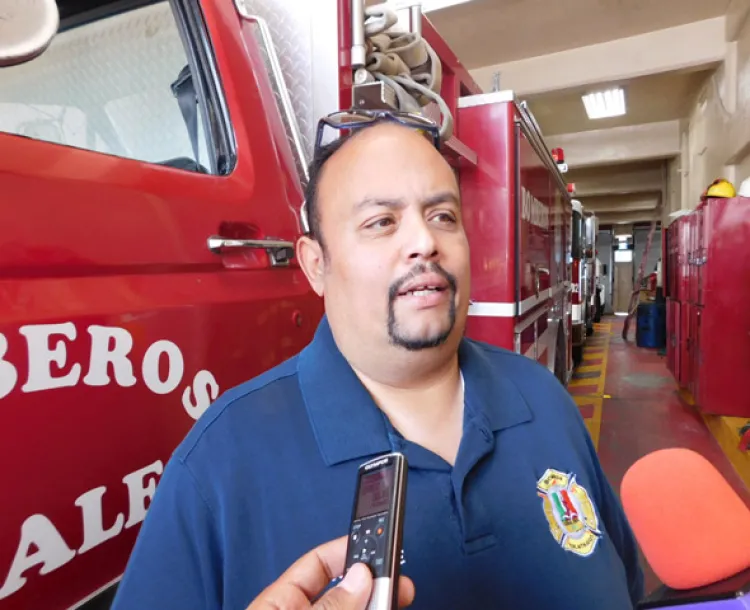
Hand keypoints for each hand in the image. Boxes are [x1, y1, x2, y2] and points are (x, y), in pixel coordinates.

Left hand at [246, 536, 414, 609]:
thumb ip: (329, 605)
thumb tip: (361, 576)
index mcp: (281, 602)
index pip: (318, 563)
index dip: (349, 549)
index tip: (379, 540)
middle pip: (347, 591)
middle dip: (376, 584)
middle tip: (402, 584)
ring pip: (359, 609)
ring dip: (379, 605)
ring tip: (397, 600)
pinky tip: (387, 608)